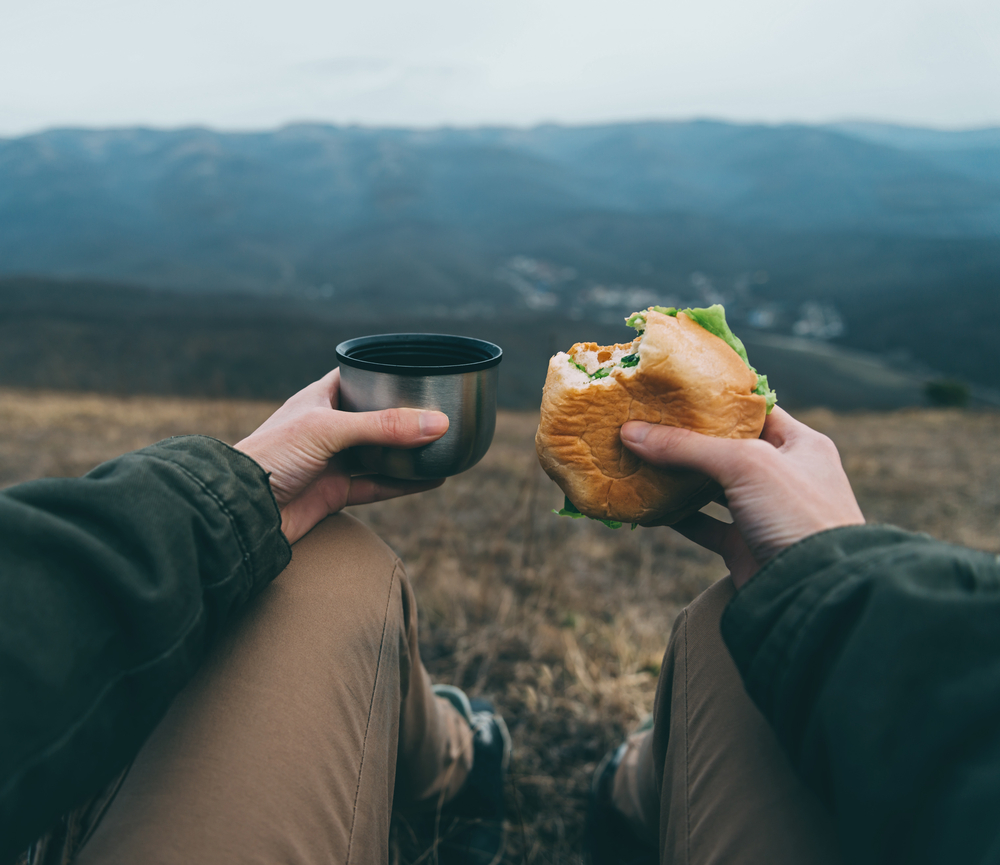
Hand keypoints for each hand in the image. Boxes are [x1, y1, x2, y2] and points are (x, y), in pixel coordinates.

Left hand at [235, 368, 448, 543]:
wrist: (241, 511)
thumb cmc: (271, 456)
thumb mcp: (329, 430)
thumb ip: (384, 427)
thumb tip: (438, 423)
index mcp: (318, 399)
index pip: (355, 377)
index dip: (382, 372)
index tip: (417, 371)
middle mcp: (327, 428)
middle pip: (374, 418)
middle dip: (404, 417)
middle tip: (441, 412)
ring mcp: (332, 462)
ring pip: (379, 454)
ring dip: (409, 453)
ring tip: (446, 445)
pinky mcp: (335, 493)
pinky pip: (377, 486)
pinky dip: (405, 484)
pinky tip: (433, 479)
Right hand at [620, 407, 864, 587]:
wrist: (816, 592)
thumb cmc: (796, 514)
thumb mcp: (745, 465)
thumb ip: (687, 447)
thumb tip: (631, 432)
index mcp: (801, 444)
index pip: (755, 410)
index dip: (717, 400)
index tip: (677, 392)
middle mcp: (784, 475)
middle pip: (728, 448)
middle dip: (689, 438)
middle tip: (648, 422)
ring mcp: (764, 512)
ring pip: (713, 487)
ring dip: (679, 476)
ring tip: (641, 458)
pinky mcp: (745, 545)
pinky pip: (705, 524)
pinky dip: (678, 516)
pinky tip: (649, 505)